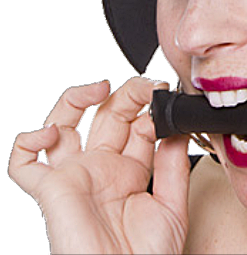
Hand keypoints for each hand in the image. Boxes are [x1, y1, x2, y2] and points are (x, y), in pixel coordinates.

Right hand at [8, 78, 190, 253]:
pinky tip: (51, 132)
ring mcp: (75, 176)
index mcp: (130, 171)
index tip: (165, 99)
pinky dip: (27, 142)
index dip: (150, 109)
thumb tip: (175, 127)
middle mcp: (102, 169)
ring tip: (100, 88)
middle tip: (146, 87)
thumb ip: (174, 165)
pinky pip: (23, 164)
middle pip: (106, 116)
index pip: (137, 125)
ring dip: (77, 99)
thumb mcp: (171, 206)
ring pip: (63, 125)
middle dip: (126, 94)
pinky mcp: (51, 190)